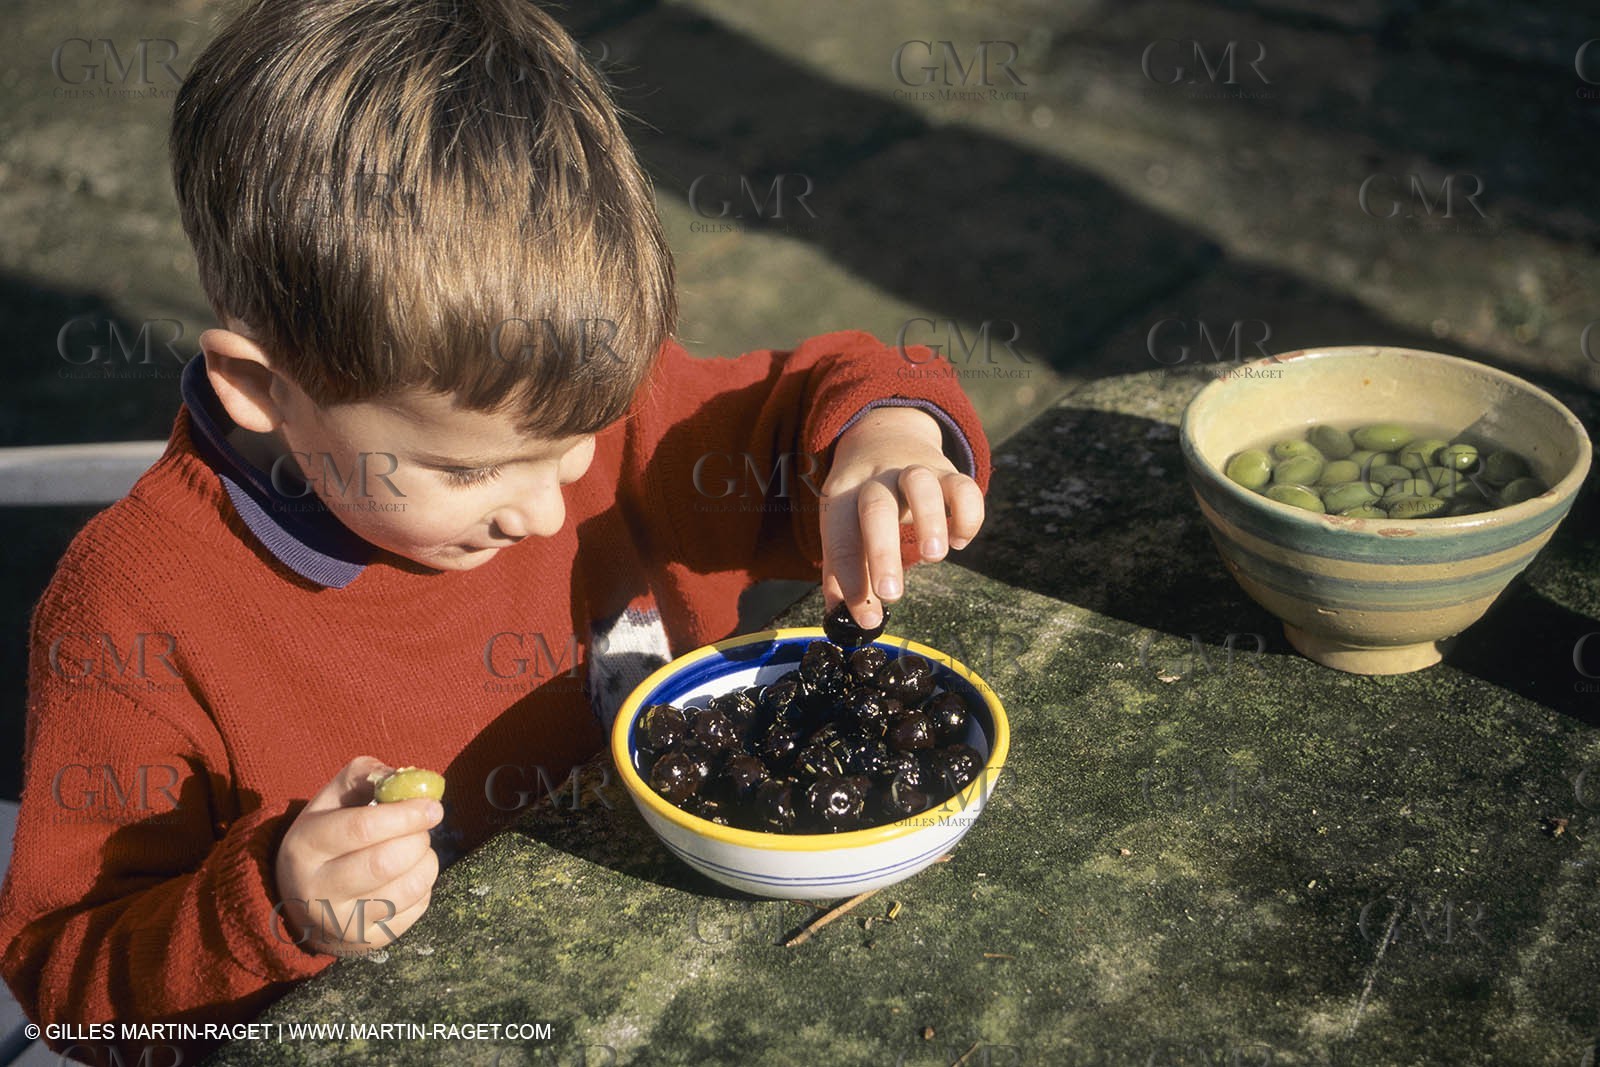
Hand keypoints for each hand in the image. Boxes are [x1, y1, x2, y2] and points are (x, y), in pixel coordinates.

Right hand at [273, 757, 441, 956]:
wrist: (305, 899)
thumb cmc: (329, 836)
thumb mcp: (332, 799)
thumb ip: (367, 776)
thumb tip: (409, 779)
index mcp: (305, 847)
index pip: (361, 829)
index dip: (404, 815)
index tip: (433, 807)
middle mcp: (317, 891)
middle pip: (385, 863)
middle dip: (417, 838)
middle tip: (423, 827)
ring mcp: (342, 922)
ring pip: (406, 888)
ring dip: (426, 860)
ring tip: (416, 848)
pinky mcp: (369, 941)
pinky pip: (416, 909)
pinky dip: (424, 885)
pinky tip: (409, 874)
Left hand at [820, 407, 984, 629]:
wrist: (886, 435)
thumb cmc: (861, 500)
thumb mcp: (843, 526)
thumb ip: (843, 573)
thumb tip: (845, 621)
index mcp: (842, 495)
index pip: (840, 535)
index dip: (850, 578)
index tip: (866, 619)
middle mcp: (876, 479)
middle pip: (875, 508)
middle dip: (882, 554)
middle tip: (892, 595)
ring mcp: (913, 470)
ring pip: (920, 484)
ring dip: (928, 521)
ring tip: (934, 557)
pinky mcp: (949, 471)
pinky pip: (964, 485)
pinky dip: (967, 515)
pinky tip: (960, 541)